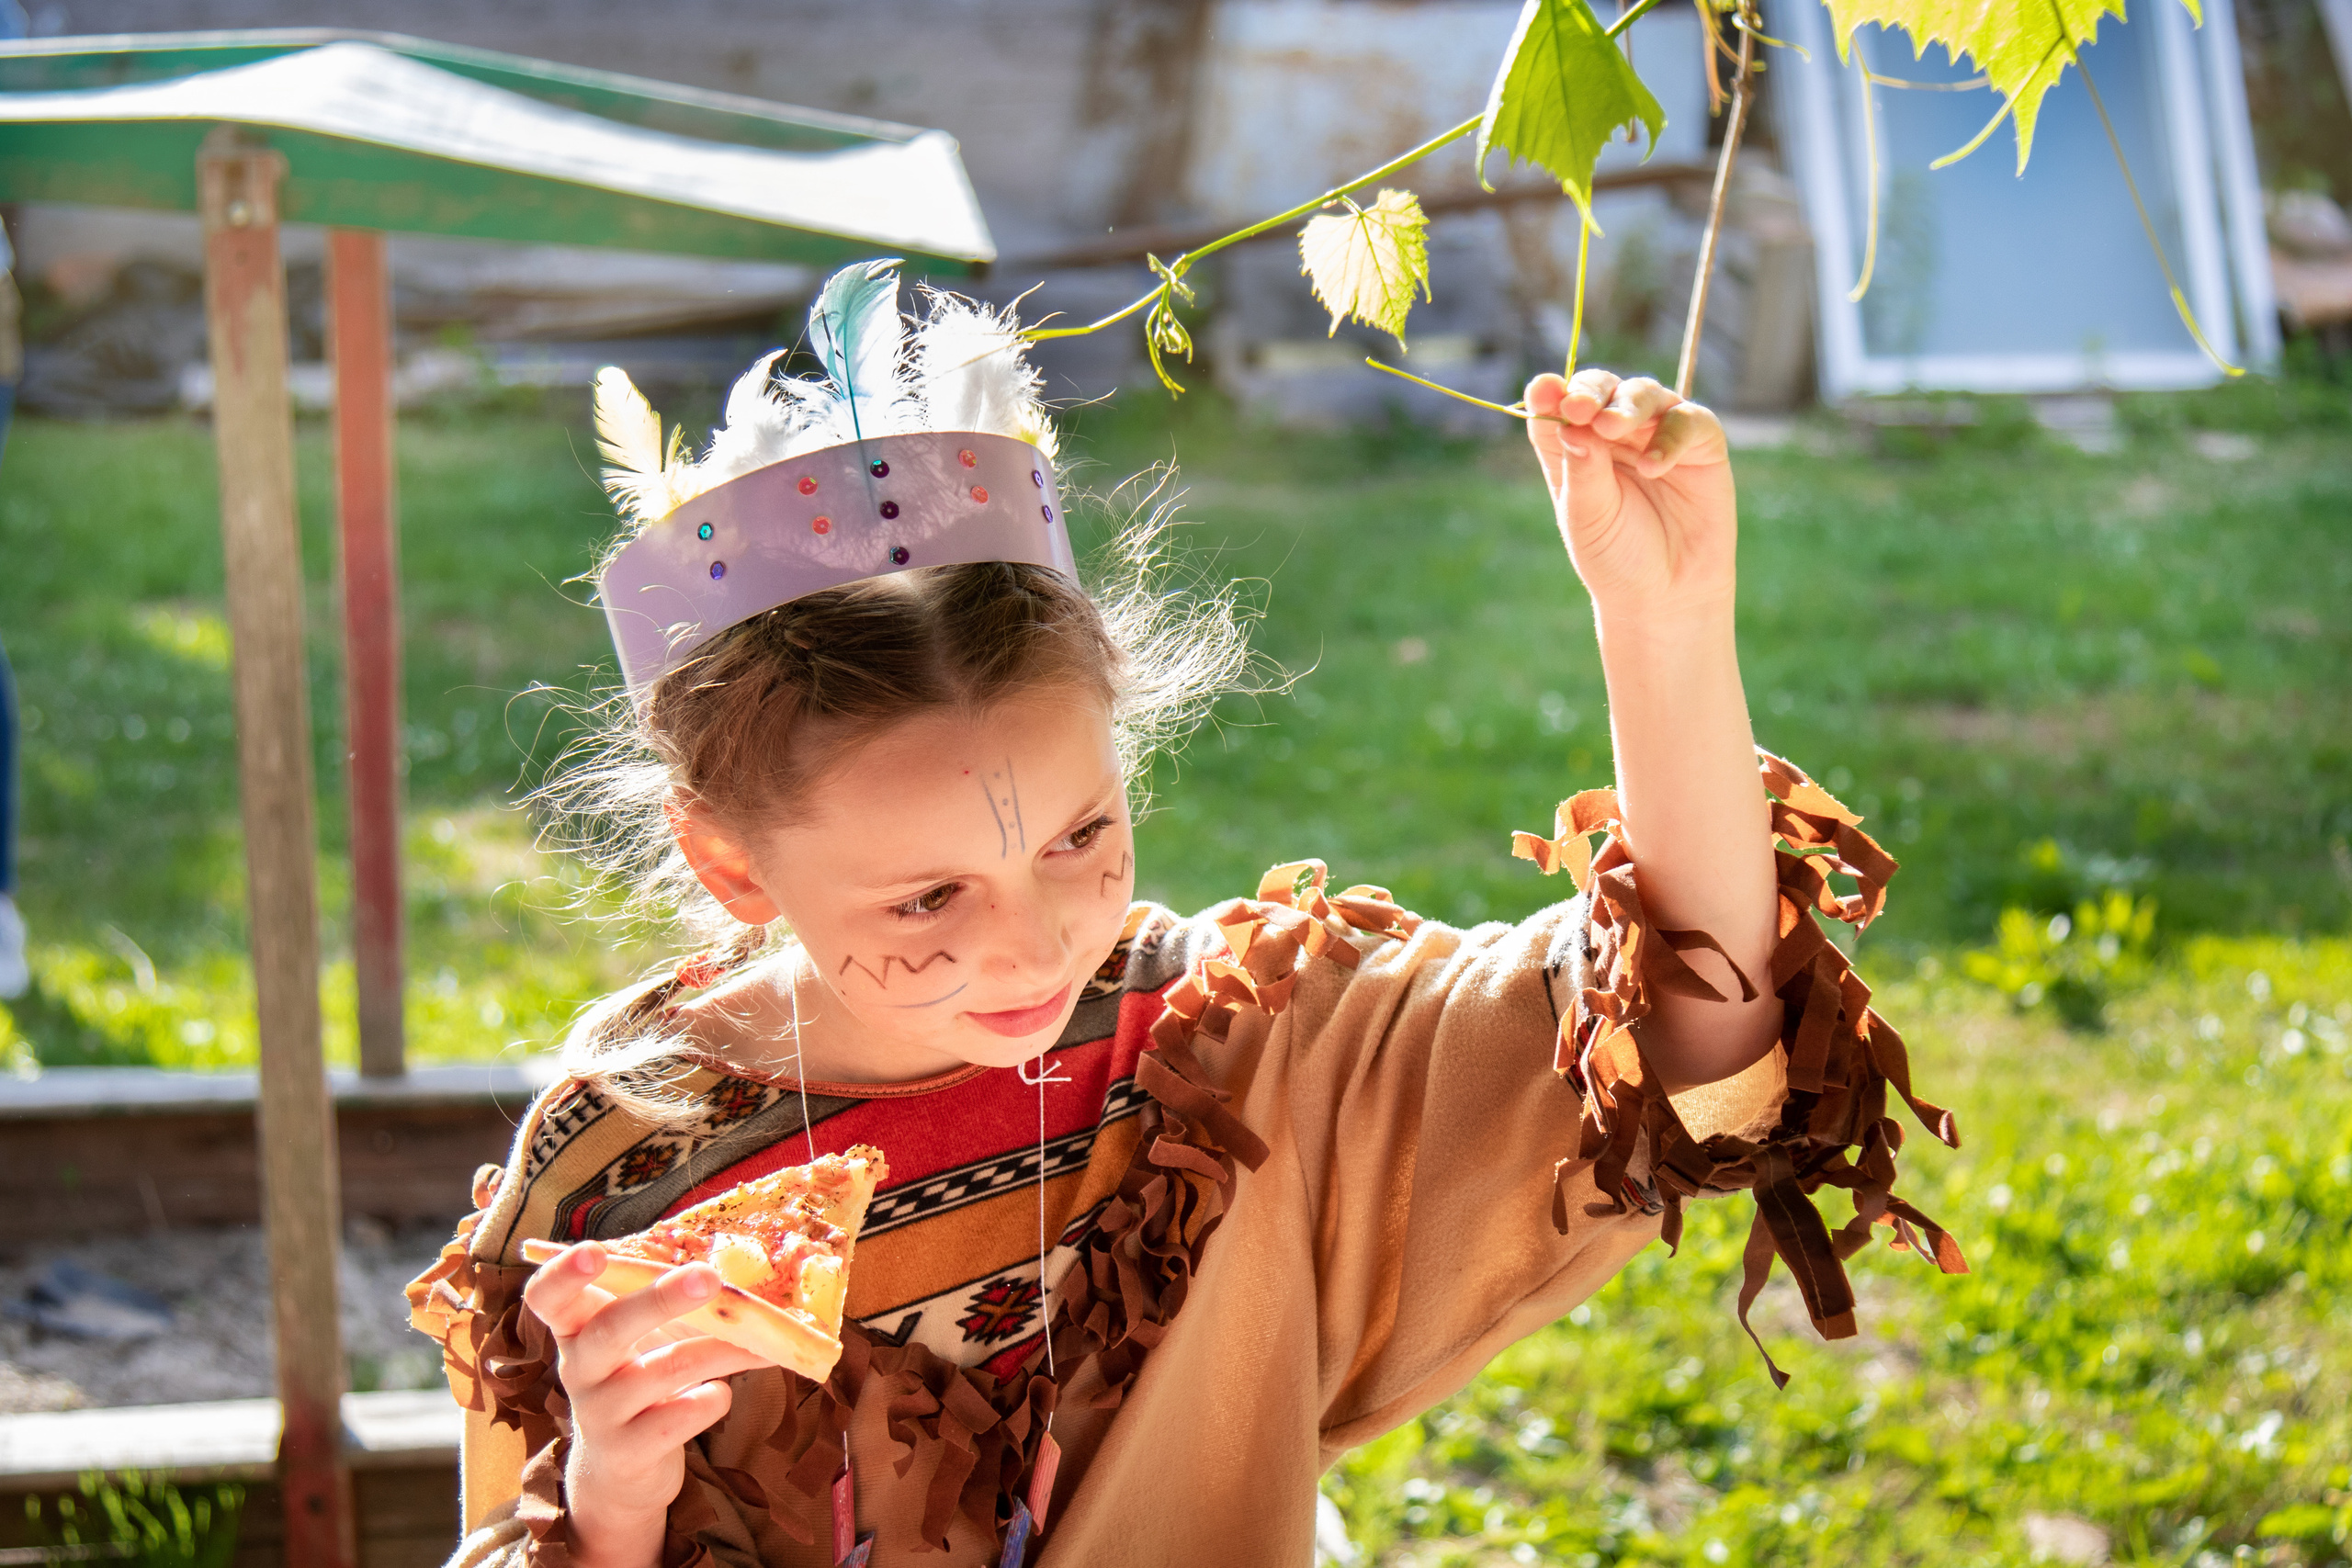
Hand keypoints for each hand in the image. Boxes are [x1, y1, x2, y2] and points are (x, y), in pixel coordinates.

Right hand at [522, 1243, 770, 1567]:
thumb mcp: (638, 1338)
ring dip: (717, 1352)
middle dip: (660, 1300)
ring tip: (760, 1342)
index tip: (593, 1251)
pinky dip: (708, 1402)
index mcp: (577, 1327)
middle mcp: (580, 1368)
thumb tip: (744, 1262)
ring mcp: (600, 1413)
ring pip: (659, 1372)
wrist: (620, 1469)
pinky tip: (720, 1394)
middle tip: (708, 1277)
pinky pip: (673, 1422)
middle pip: (609, 1329)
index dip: (563, 1274)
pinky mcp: (628, 1452)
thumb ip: (665, 1299)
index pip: (547, 1297)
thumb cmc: (637, 1378)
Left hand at [1524, 369, 1735, 627]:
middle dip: (1589, 393)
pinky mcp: (1701, 444)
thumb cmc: (1617, 556)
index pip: (1556, 405)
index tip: (1543, 391)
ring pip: (1644, 394)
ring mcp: (1658, 433)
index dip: (1550, 393)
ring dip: (1626, 406)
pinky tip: (1653, 467)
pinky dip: (1670, 436)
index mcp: (1574, 446)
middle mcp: (1615, 433)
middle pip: (1601, 389)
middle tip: (1578, 408)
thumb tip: (1570, 425)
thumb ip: (1582, 470)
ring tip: (1610, 429)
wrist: (1667, 595)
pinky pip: (1688, 421)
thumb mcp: (1589, 516)